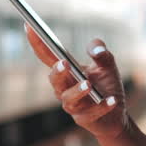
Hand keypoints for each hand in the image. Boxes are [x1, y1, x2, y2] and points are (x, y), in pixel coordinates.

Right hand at [26, 25, 128, 142]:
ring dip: (78, 91)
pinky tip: (111, 101)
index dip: (37, 42)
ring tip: (88, 84)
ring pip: (68, 99)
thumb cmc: (107, 86)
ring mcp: (73, 105)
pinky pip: (91, 113)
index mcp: (67, 71)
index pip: (48, 56)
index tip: (29, 25)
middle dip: (57, 72)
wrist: (116, 114)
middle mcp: (65, 88)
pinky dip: (102, 106)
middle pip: (54, 80)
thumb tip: (95, 50)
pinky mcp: (85, 119)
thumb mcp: (107, 65)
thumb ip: (101, 52)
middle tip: (64, 63)